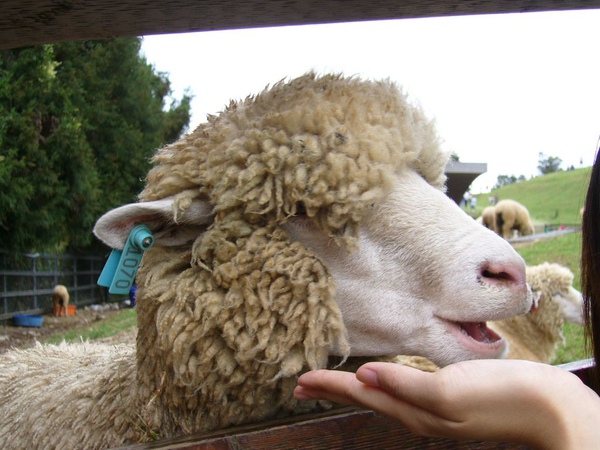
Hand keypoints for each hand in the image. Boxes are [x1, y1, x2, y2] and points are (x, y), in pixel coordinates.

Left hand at [294, 360, 599, 448]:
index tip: (299, 381)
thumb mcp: (449, 392)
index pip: (360, 395)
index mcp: (414, 410)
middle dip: (331, 391)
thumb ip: (405, 385)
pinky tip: (381, 379)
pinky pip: (402, 391)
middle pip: (364, 399)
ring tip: (330, 382)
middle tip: (301, 385)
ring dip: (351, 389)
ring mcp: (432, 408)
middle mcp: (417, 412)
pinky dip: (382, 384)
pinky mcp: (447, 398)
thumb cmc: (499, 396)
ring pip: (381, 397)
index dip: (328, 386)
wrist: (546, 406)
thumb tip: (364, 377)